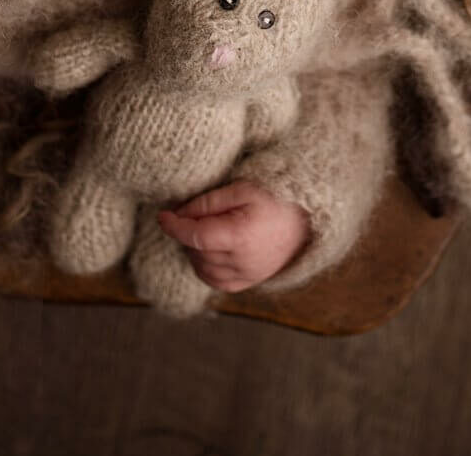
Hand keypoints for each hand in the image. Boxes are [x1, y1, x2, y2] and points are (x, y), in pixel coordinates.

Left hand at [157, 180, 309, 292]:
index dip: (174, 226)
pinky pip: (216, 282)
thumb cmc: (274, 197)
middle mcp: (243, 261)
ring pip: (203, 269)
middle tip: (188, 214)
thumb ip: (208, 202)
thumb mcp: (241, 189)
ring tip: (202, 229)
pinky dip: (205, 268)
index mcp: (240, 236)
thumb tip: (179, 213)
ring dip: (194, 251)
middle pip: (197, 252)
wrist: (308, 218)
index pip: (195, 236)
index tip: (162, 215)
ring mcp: (248, 275)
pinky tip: (208, 251)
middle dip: (186, 234)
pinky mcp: (250, 282)